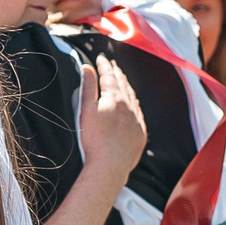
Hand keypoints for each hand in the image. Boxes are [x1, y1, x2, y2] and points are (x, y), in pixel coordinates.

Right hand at [79, 57, 147, 186]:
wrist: (109, 167)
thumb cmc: (94, 140)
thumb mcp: (86, 111)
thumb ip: (88, 88)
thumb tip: (87, 68)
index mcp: (115, 99)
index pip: (109, 77)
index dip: (104, 66)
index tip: (100, 58)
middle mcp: (129, 107)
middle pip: (123, 84)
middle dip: (116, 73)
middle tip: (111, 64)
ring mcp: (136, 120)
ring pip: (132, 97)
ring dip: (126, 86)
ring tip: (121, 79)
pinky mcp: (140, 134)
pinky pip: (139, 112)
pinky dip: (134, 103)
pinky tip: (133, 102)